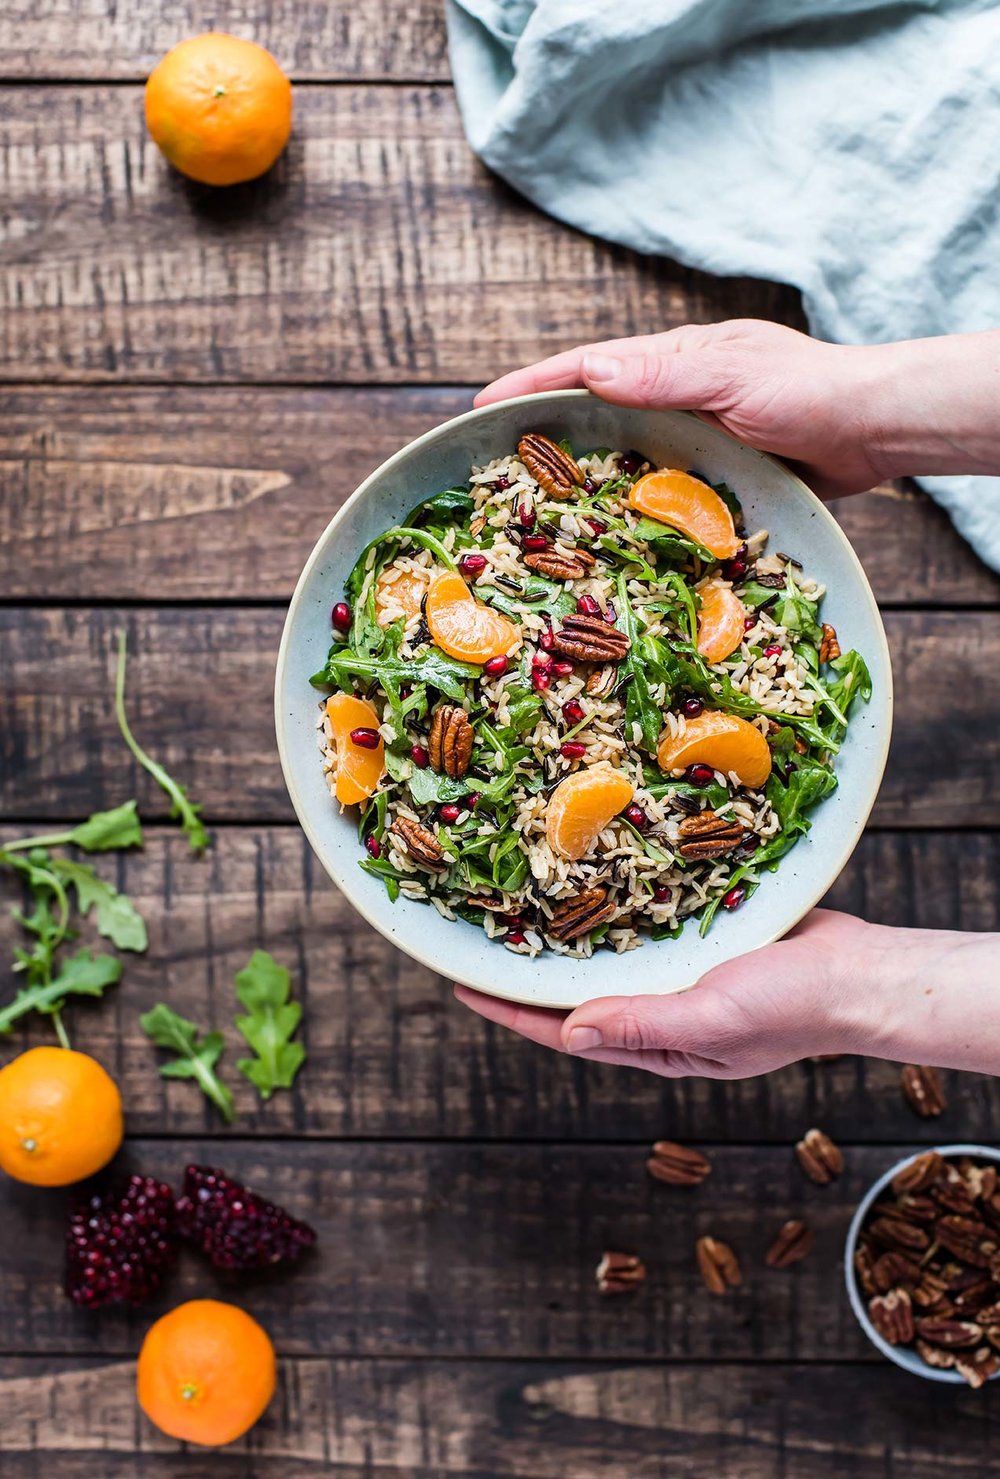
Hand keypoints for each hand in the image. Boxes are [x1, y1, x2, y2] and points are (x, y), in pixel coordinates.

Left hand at [454, 911, 999, 1078]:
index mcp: (656, 1042)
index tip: (461, 984)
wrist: (862, 974)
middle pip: (578, 992)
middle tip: (480, 937)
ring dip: (568, 935)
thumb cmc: (794, 1008)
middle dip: (529, 971)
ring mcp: (682, 974)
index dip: (509, 1009)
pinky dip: (616, 907)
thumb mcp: (711, 1022)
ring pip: (608, 956)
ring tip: (521, 906)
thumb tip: (568, 1032)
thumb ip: (643, 1025)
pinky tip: (594, 881)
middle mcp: (661, 1010)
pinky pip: (646, 925)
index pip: (563, 1029)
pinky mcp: (704, 939)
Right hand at [475, 320, 889, 497]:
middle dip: (542, 434)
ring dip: (578, 478)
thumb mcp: (732, 375)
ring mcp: (693, 439)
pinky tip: (604, 539)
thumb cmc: (809, 392)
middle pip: (592, 413)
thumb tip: (589, 374)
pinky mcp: (714, 477)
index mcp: (673, 363)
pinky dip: (626, 511)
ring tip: (530, 508)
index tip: (482, 406)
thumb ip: (664, 376)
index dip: (532, 387)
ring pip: (619, 457)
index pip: (586, 369)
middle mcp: (675, 399)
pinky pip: (656, 495)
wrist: (874, 431)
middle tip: (491, 462)